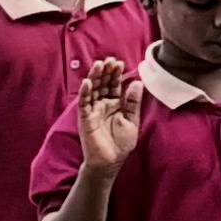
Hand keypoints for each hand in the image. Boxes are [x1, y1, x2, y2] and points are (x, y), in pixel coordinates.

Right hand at [72, 57, 141, 173]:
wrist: (111, 161)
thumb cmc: (121, 142)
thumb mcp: (132, 120)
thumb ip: (133, 102)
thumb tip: (137, 82)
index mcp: (115, 103)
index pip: (114, 85)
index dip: (116, 74)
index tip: (120, 63)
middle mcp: (102, 104)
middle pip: (102, 84)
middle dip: (106, 72)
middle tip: (110, 60)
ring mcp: (93, 110)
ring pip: (92, 90)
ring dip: (94, 77)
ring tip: (99, 65)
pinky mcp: (85, 118)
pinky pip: (84, 103)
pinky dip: (84, 93)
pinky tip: (87, 82)